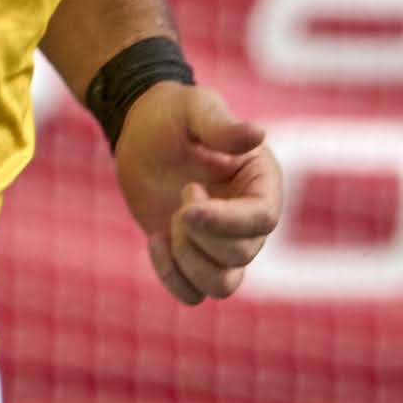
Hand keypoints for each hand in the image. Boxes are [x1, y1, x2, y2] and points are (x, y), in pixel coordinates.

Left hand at [115, 78, 282, 306]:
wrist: (141, 134)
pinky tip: (154, 239)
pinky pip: (194, 294)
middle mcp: (249, 219)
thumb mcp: (195, 109)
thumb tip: (257, 134)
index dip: (225, 221)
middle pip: (240, 255)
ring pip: (222, 285)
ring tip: (168, 224)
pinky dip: (172, 277)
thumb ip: (221, 126)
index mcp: (261, 183)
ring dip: (188, 261)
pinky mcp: (196, 258)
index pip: (262, 220)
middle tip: (179, 194)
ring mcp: (223, 243)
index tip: (187, 204)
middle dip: (199, 233)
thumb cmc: (172, 114)